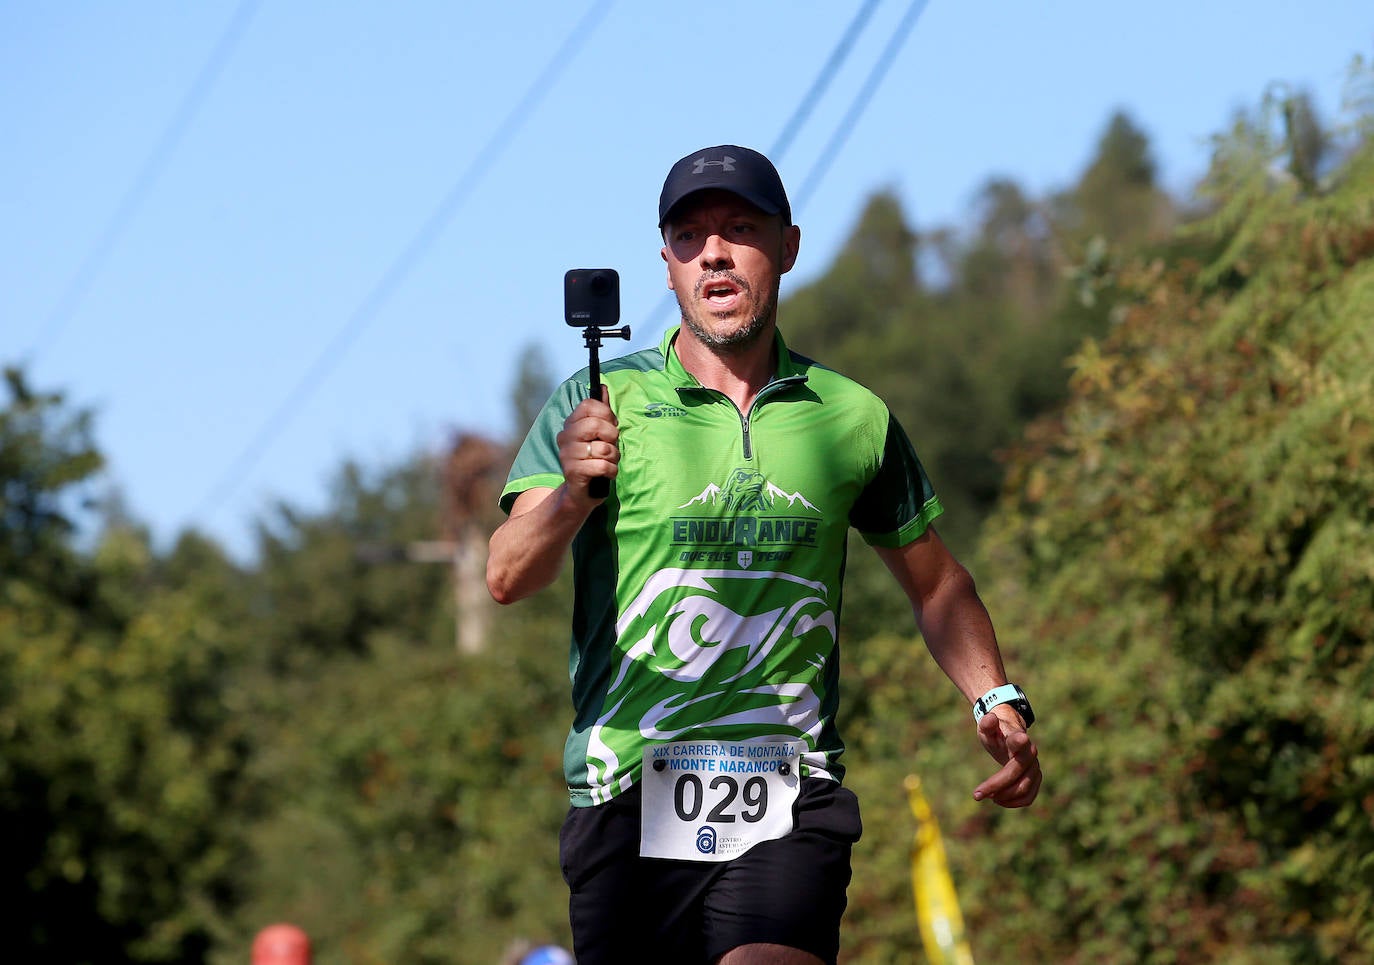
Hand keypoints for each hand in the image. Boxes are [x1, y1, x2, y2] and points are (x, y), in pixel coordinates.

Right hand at [555, 385, 618, 500]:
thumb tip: (603, 387)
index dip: (606, 413)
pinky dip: (611, 470)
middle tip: (612, 445)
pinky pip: (602, 465)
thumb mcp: (598, 435)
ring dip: (614, 457)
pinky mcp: (573, 472)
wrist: (581, 492)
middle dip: (612, 436)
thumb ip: (601, 412)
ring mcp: (567, 455)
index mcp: (571, 424)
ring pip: (603, 448)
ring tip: (609, 462)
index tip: (611, 425)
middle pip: (596, 424)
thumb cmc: (593, 460)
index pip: (588, 405)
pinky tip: (607, 473)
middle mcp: (565, 437)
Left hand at [972, 707, 1040, 807]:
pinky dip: (1014, 802)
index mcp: (1017, 738)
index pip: (1020, 741)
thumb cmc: (995, 730)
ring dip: (1005, 797)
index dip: (1020, 741)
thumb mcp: (987, 726)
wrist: (1010, 734)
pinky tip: (999, 800)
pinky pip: (1029, 796)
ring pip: (1025, 788)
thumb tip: (989, 718)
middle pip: (1017, 773)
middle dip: (997, 786)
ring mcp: (1035, 767)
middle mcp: (1030, 754)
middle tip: (976, 795)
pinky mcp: (1035, 779)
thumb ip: (987, 723)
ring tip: (987, 796)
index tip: (1021, 738)